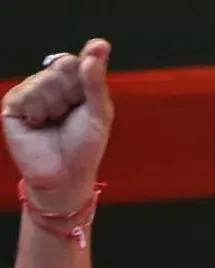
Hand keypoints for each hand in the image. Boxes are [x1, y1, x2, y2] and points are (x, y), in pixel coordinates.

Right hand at [1, 39, 113, 213]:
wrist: (66, 175)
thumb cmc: (84, 146)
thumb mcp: (98, 111)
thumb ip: (96, 80)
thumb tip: (99, 45)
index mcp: (73, 86)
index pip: (76, 62)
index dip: (85, 67)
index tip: (94, 66)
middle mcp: (49, 86)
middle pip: (62, 66)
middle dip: (72, 91)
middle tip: (71, 114)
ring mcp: (29, 94)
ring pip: (45, 79)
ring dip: (56, 103)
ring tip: (55, 122)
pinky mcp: (12, 106)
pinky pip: (26, 93)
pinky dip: (38, 109)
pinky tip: (40, 124)